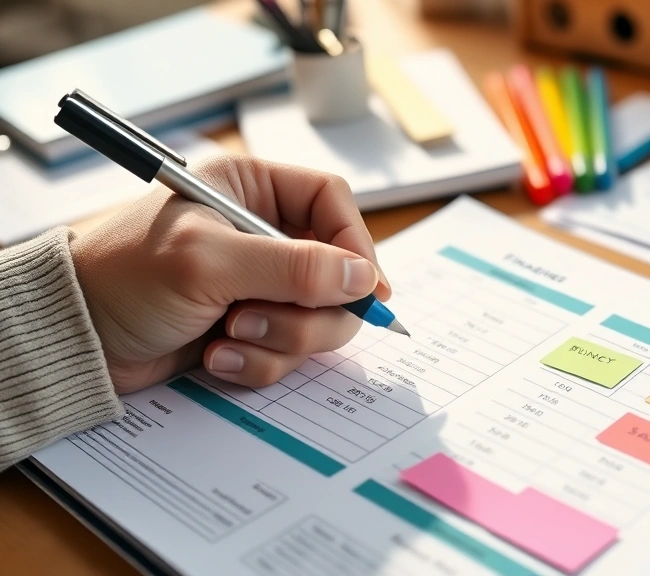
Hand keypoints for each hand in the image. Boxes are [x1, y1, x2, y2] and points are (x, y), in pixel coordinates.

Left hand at [70, 155, 390, 394]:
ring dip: (278, 339)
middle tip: (261, 320)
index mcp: (251, 191)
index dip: (356, 244)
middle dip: (308, 310)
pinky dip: (256, 362)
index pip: (332, 203)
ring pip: (317, 319)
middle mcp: (262, 236)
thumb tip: (363, 278)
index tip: (367, 289)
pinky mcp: (248, 328)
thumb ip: (293, 266)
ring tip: (227, 337)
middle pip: (336, 272)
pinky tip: (215, 358)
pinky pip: (286, 352)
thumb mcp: (211, 261)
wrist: (74, 337)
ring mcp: (258, 285)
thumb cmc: (124, 276)